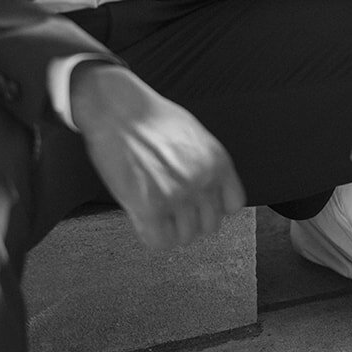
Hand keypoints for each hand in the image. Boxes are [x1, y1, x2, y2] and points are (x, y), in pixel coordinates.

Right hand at [70, 62, 245, 249]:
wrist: (118, 110)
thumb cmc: (151, 119)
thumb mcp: (195, 136)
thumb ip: (206, 166)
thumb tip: (209, 194)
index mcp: (218, 161)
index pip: (232, 205)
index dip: (213, 206)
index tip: (198, 203)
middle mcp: (203, 180)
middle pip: (209, 225)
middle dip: (190, 218)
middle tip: (171, 206)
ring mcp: (178, 196)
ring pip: (184, 237)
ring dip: (170, 227)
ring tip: (155, 207)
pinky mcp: (150, 208)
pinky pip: (160, 242)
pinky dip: (152, 234)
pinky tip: (143, 217)